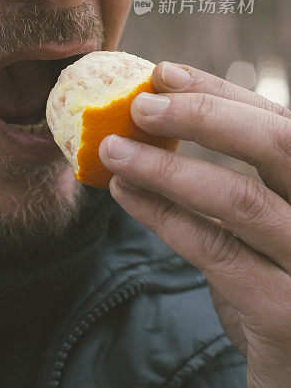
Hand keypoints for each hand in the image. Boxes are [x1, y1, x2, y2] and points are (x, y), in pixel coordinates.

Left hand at [97, 61, 290, 387]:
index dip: (222, 92)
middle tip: (140, 105)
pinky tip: (126, 195)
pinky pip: (214, 250)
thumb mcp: (267, 224)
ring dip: (167, 167)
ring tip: (114, 151)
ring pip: (240, 198)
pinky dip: (164, 216)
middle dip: (203, 114)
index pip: (280, 123)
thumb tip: (159, 118)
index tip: (163, 74)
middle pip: (278, 144)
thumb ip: (234, 178)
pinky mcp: (285, 313)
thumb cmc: (276, 283)